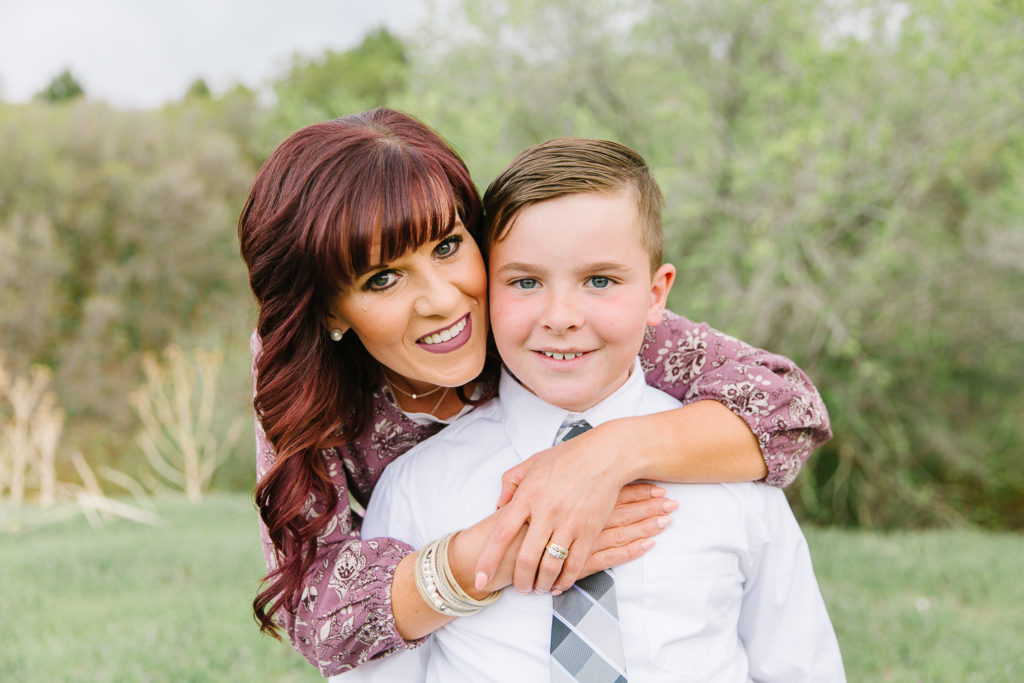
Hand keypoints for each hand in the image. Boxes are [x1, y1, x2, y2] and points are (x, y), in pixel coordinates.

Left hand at [473, 422, 673, 592]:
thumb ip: (510, 483)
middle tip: (519, 588)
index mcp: (528, 495)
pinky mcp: (589, 530)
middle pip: (525, 558)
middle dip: (519, 580)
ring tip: (538, 588)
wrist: (605, 455)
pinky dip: (565, 580)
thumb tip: (498, 507)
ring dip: (541, 584)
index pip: (501, 534)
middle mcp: (546, 512)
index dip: (488, 560)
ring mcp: (569, 523)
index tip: (479, 579)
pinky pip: (575, 564)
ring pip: (550, 566)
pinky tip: (559, 585)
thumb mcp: (532, 462)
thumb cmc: (567, 457)